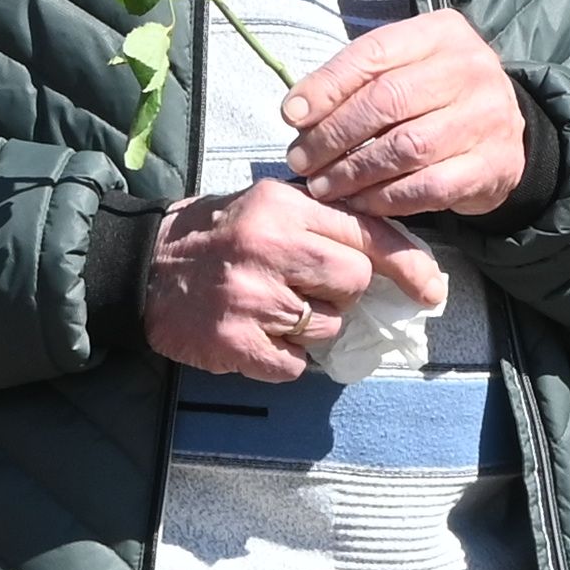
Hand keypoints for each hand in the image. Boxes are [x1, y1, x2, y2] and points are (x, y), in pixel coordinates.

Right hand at [142, 180, 446, 384]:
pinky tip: (256, 336)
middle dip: (342, 292)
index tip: (430, 288)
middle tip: (307, 288)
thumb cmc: (214, 236)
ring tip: (272, 310)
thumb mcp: (266, 205)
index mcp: (280, 206)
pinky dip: (284, 357)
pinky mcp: (236, 343)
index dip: (408, 264)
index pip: (366, 234)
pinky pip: (296, 363)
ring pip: (329, 325)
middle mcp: (267, 248)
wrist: (140, 270)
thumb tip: (395, 258)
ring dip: (311, 326)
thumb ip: (323, 222)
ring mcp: (251, 298)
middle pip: (353, 282)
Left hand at [282, 11, 530, 221]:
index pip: (373, 53)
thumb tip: (297, 112)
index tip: (291, 116)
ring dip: (353, 172)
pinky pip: (428, 187)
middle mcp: (471, 69)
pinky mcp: (493, 165)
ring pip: (405, 148)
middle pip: (386, 101)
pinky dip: (385, 198)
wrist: (503, 134)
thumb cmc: (433, 97)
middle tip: (301, 160)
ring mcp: (487, 117)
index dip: (326, 86)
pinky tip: (359, 202)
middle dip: (333, 135)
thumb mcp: (400, 70)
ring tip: (323, 185)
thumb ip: (353, 80)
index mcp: (441, 33)